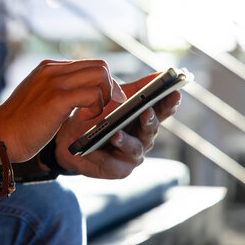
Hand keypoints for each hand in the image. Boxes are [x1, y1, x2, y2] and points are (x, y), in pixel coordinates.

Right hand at [0, 59, 112, 163]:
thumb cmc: (18, 124)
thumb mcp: (38, 98)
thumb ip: (56, 91)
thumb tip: (80, 97)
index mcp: (48, 68)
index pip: (88, 64)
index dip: (103, 83)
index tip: (105, 101)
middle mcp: (52, 70)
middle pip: (100, 66)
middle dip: (111, 88)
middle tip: (107, 108)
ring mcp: (54, 82)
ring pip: (101, 75)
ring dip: (106, 97)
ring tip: (94, 115)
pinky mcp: (57, 99)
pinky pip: (93, 94)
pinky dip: (98, 108)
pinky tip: (86, 119)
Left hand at [54, 73, 181, 178]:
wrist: (70, 137)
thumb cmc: (97, 115)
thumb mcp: (114, 97)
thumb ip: (138, 88)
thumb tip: (161, 74)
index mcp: (146, 118)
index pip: (162, 110)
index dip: (170, 103)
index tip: (175, 93)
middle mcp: (144, 138)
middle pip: (152, 129)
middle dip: (149, 121)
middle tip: (145, 111)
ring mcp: (133, 155)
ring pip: (135, 148)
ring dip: (126, 141)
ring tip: (116, 135)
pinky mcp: (119, 169)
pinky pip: (113, 164)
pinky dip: (103, 157)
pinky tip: (94, 151)